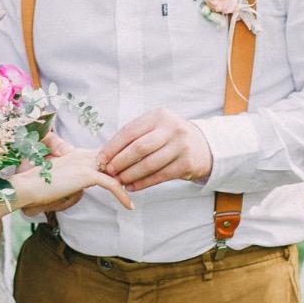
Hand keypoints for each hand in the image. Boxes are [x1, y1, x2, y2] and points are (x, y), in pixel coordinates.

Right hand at [12, 147, 133, 214]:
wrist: (27, 186)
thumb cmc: (39, 186)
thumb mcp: (60, 177)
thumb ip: (75, 177)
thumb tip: (84, 186)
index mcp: (77, 152)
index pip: (106, 154)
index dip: (119, 164)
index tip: (131, 175)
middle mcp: (83, 154)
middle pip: (115, 158)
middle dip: (130, 169)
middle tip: (143, 182)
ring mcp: (85, 162)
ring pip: (117, 168)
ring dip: (130, 180)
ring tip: (139, 192)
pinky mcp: (86, 175)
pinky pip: (112, 184)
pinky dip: (122, 195)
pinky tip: (129, 205)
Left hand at [98, 109, 212, 191]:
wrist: (203, 146)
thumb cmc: (170, 137)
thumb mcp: (156, 127)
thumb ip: (135, 136)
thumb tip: (105, 154)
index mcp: (159, 116)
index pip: (130, 132)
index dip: (113, 147)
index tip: (100, 158)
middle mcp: (172, 129)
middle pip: (139, 148)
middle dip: (120, 161)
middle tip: (108, 171)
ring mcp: (181, 146)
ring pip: (149, 164)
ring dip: (130, 175)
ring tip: (119, 181)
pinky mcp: (186, 164)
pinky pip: (160, 176)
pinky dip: (143, 183)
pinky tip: (132, 186)